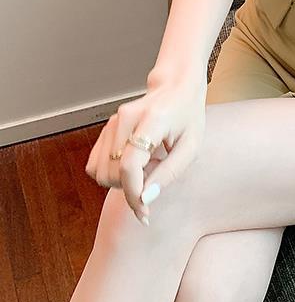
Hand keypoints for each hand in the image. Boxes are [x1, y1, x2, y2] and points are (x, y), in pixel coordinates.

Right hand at [84, 65, 207, 223]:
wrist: (176, 87)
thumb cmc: (188, 117)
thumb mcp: (192, 147)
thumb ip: (169, 173)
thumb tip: (145, 198)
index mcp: (151, 120)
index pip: (130, 165)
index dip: (134, 194)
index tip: (145, 214)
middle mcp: (125, 118)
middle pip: (111, 173)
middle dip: (130, 188)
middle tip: (154, 180)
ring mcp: (112, 122)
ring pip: (99, 172)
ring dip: (120, 182)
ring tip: (146, 169)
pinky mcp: (106, 129)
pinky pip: (95, 165)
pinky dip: (111, 174)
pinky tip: (134, 166)